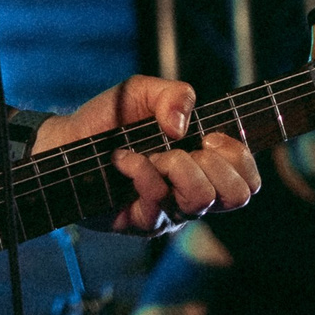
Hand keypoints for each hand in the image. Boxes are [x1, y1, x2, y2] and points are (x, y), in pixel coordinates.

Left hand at [35, 73, 261, 236]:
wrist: (65, 141)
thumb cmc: (108, 119)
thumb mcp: (142, 91)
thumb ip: (174, 94)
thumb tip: (183, 127)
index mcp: (204, 166)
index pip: (249, 180)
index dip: (239, 157)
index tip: (209, 136)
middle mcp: (192, 194)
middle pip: (236, 196)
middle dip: (211, 163)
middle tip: (179, 148)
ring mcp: (169, 212)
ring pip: (199, 201)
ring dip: (175, 166)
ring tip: (150, 154)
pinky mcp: (142, 223)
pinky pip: (158, 202)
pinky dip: (141, 172)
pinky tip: (122, 159)